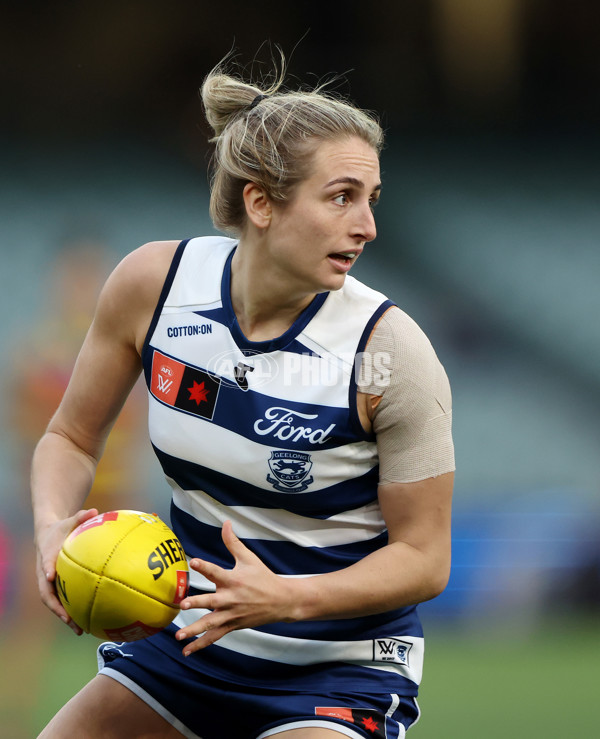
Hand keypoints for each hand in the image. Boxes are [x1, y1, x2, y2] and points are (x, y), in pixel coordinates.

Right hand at [35, 507, 98, 633]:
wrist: (47, 535)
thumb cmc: (62, 528)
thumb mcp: (70, 520)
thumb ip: (81, 516)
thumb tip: (95, 510)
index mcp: (47, 555)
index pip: (46, 562)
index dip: (48, 568)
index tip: (51, 576)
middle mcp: (45, 572)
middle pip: (46, 592)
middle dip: (56, 607)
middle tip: (68, 619)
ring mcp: (49, 582)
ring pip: (54, 602)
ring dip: (65, 616)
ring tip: (80, 629)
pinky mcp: (56, 587)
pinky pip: (63, 601)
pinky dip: (71, 612)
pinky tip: (87, 622)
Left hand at [175, 520, 295, 655]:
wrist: (281, 601)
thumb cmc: (263, 577)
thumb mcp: (249, 558)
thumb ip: (233, 542)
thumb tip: (225, 523)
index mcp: (233, 579)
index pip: (216, 571)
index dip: (205, 566)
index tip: (193, 562)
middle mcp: (231, 598)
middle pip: (211, 601)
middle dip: (197, 603)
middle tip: (184, 605)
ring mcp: (231, 614)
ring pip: (210, 624)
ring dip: (194, 630)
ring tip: (179, 635)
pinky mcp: (232, 625)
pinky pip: (214, 636)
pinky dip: (201, 645)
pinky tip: (187, 651)